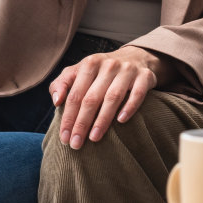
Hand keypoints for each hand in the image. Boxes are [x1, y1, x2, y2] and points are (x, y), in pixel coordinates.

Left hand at [50, 47, 170, 148]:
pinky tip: (121, 121)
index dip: (68, 117)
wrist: (135, 58)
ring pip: (113, 97)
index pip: (75, 95)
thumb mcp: (79, 71)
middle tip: (76, 144)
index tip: (64, 137)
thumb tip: (56, 101)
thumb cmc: (101, 72)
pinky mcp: (145, 76)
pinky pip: (137, 94)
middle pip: (91, 98)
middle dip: (82, 123)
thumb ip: (62, 84)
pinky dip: (129, 107)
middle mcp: (109, 65)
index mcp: (90, 63)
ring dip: (102, 120)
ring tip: (94, 138)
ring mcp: (128, 70)